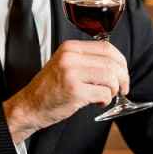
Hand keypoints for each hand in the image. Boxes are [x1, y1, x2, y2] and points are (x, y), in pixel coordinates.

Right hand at [3, 39, 128, 142]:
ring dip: (114, 90)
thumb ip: (87, 60)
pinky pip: (103, 93)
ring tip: (105, 96)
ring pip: (110, 77)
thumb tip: (117, 66)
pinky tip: (97, 102)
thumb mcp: (65, 65)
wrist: (29, 106)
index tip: (123, 73)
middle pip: (111, 62)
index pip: (107, 47)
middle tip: (122, 88)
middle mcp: (70, 57)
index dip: (121, 62)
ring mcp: (71, 73)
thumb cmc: (50, 89)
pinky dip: (106, 100)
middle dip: (123, 77)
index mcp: (70, 47)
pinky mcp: (74, 91)